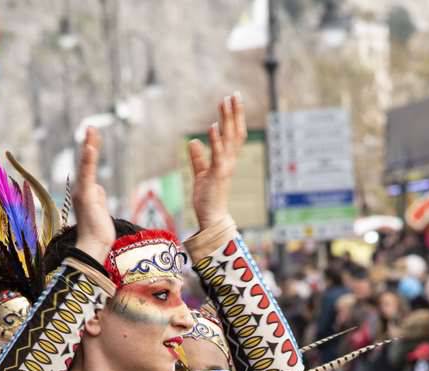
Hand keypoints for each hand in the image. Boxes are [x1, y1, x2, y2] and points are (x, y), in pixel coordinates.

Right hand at [72, 128, 115, 264]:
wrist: (93, 246)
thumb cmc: (98, 233)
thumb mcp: (100, 210)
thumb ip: (99, 198)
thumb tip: (99, 190)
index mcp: (85, 193)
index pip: (88, 169)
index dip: (90, 153)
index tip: (92, 138)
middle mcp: (81, 191)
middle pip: (86, 163)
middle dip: (89, 144)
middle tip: (91, 127)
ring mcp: (82, 193)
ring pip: (87, 166)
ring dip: (89, 147)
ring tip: (92, 130)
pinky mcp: (86, 196)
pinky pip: (87, 175)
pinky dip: (88, 160)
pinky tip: (90, 147)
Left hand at [187, 93, 246, 229]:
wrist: (211, 218)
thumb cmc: (207, 198)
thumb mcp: (200, 174)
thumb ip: (198, 158)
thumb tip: (193, 142)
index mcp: (226, 160)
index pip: (233, 134)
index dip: (234, 118)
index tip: (232, 101)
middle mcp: (229, 161)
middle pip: (235, 132)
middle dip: (234, 113)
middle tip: (233, 94)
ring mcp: (225, 167)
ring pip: (229, 139)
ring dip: (227, 120)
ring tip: (225, 103)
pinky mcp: (217, 174)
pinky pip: (218, 154)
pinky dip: (215, 140)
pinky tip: (212, 126)